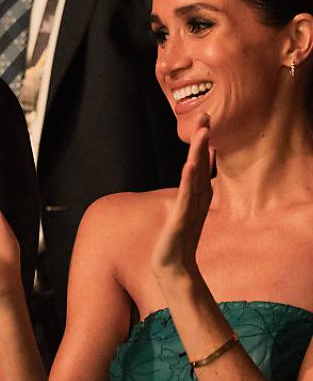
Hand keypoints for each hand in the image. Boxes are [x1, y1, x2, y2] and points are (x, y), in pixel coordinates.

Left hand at [151, 113, 213, 277]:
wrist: (173, 264)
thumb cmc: (178, 238)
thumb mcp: (186, 210)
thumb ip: (190, 194)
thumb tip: (190, 179)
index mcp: (198, 195)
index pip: (202, 164)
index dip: (204, 143)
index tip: (206, 122)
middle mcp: (198, 198)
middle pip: (202, 163)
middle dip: (204, 139)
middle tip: (206, 115)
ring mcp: (192, 206)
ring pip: (196, 174)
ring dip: (199, 153)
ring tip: (202, 132)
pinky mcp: (183, 217)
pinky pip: (187, 195)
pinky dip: (189, 179)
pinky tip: (189, 164)